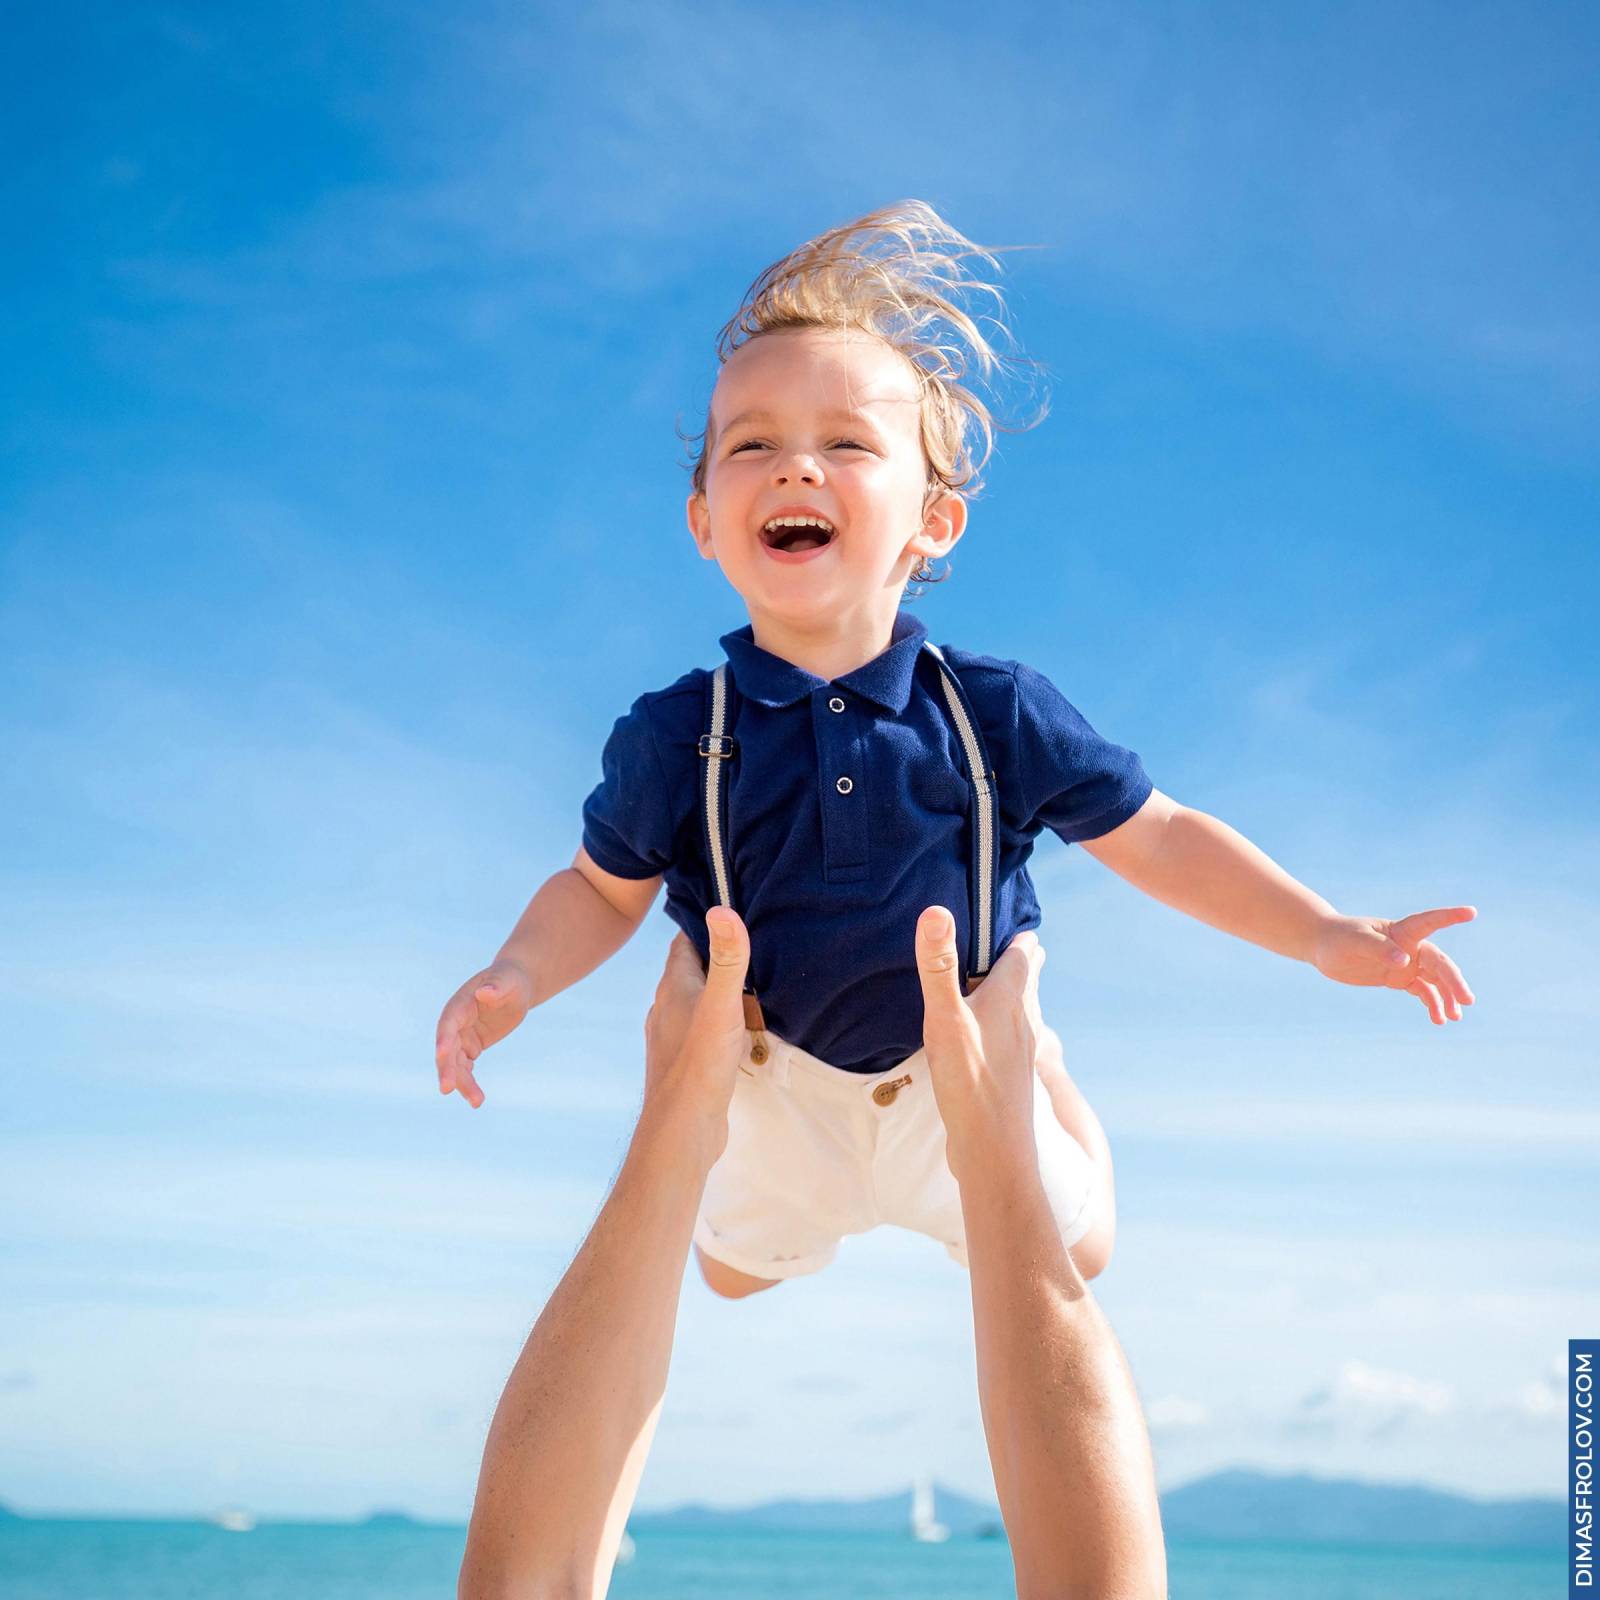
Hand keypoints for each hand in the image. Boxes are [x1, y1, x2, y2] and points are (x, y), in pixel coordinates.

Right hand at [435, 959, 534, 1107]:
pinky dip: (469, 1083)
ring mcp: (462, 1037)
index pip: (447, 1024)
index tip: (442, 1055)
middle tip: (446, 1089)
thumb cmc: (510, 978)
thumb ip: (495, 986)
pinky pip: (466, 1068)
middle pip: (447, 1049)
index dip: (443, 1039)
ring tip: (477, 1102)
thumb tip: (484, 992)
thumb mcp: (506, 980)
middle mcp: (455, 1024)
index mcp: (459, 1005)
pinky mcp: (471, 1047)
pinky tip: (476, 1099)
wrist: (515, 986)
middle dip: (446, 1068)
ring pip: (456, 1064)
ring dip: (462, 1083)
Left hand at [641, 909, 752, 1158]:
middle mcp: (667, 1007)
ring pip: (701, 1001)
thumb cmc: (699, 1064)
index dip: (706, 921)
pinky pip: (707, 1030)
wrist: (682, 1131)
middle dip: (721, 957)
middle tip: (756, 945)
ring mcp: (674, 1036)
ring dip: (724, 992)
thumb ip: (727, 958)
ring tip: (759, 984)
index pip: (685, 940)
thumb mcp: (721, 1005)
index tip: (734, 907)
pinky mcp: (686, 1062)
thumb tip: (723, 907)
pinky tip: (747, 1030)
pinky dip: (726, 1023)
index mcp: (672, 987)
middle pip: (695, 969)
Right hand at [915, 906, 1042, 1181]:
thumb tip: (935, 911)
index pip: (1023, 955)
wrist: (994, 1152)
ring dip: (1013, 995)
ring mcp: (1020, 1052)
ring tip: (1002, 986)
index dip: (1019, 936)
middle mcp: (1023, 1022)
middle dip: (1021, 962)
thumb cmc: (971, 1083)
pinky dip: (1003, 1027)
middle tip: (1014, 945)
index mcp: (1010, 1000)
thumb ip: (939, 966)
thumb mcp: (946, 1018)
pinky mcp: (1010, 1078)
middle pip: (1027, 982)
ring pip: (1023, 1012)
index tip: (1015, 920)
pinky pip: (1011, 1040)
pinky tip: (988, 1040)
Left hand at [1310, 906, 1476, 1023]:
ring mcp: (1406, 963)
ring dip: (1447, 997)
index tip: (1471, 912)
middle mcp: (1410, 946)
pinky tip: (1438, 1019)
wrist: (1323, 946)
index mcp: (1401, 930)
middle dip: (1454, 981)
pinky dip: (1432, 1004)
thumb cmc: (1338, 937)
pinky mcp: (1398, 978)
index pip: (1429, 922)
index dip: (1450, 916)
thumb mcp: (1355, 941)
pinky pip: (1422, 991)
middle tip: (1467, 1000)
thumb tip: (1405, 961)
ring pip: (1435, 980)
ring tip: (1454, 1017)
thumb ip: (1379, 949)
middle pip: (1439, 963)